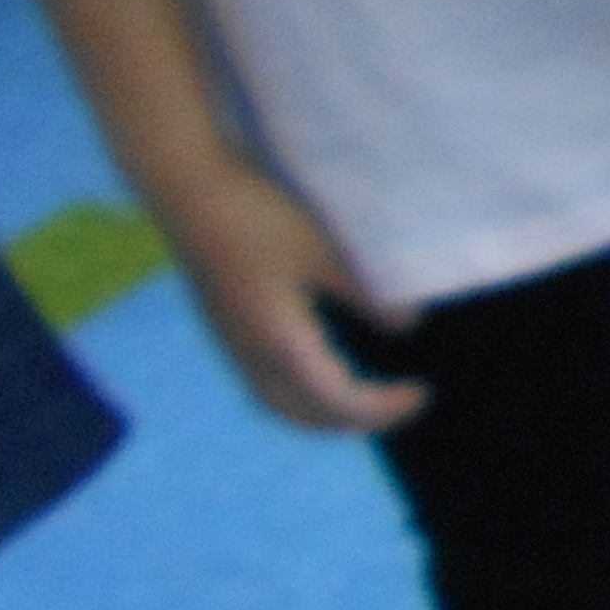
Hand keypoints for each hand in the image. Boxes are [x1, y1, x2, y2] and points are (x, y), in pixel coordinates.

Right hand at [157, 167, 420, 435]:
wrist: (188, 190)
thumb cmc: (260, 215)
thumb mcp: (325, 252)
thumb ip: (367, 295)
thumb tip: (410, 327)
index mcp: (278, 342)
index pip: (337, 402)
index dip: (383, 408)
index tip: (421, 394)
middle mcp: (249, 354)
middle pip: (302, 416)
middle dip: (352, 420)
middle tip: (398, 404)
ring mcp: (230, 343)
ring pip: (277, 402)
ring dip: (322, 411)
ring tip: (364, 396)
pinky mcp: (223, 326)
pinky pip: (263, 380)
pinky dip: (299, 390)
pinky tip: (321, 365)